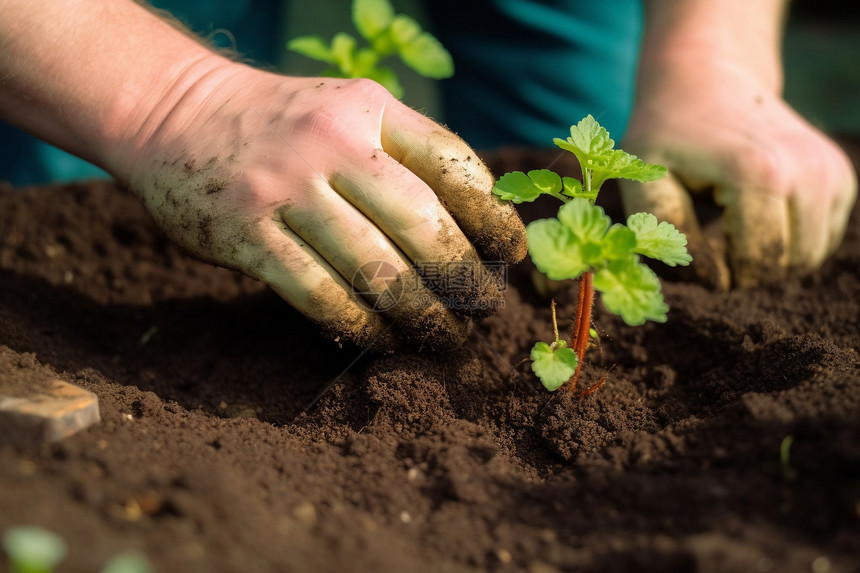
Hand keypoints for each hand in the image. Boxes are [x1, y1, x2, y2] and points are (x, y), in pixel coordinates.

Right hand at [121, 65, 526, 349]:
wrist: (176, 113)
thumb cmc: (283, 123)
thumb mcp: (349, 110)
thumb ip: (406, 152)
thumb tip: (477, 222)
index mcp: (369, 109)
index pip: (452, 163)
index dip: (493, 215)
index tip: (511, 254)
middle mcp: (331, 144)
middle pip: (422, 224)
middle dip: (464, 278)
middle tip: (483, 309)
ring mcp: (285, 189)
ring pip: (376, 269)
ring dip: (421, 314)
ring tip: (445, 337)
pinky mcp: (247, 236)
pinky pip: (320, 294)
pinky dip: (361, 325)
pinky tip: (383, 340)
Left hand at [620, 58, 856, 288]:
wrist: (706, 79)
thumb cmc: (667, 133)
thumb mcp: (644, 178)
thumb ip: (666, 231)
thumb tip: (712, 279)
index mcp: (760, 173)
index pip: (754, 264)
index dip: (719, 272)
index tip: (693, 244)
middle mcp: (808, 171)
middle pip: (782, 265)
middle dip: (742, 267)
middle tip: (709, 232)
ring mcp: (831, 173)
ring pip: (806, 260)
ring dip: (765, 257)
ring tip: (728, 222)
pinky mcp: (840, 178)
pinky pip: (817, 242)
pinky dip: (786, 242)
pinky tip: (754, 214)